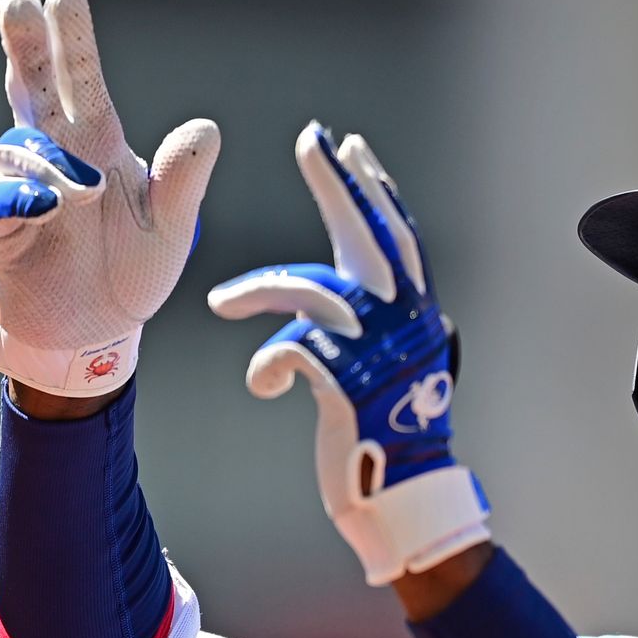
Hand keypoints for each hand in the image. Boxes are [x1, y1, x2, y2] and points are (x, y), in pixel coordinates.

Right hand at [0, 0, 217, 394]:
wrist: (98, 334)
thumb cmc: (133, 270)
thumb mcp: (172, 227)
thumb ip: (184, 179)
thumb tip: (207, 129)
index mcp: (99, 145)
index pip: (81, 80)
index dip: (70, 40)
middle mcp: (57, 157)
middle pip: (32, 89)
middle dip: (24, 47)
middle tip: (18, 4)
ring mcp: (25, 191)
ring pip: (18, 146)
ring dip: (48, 159)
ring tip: (84, 191)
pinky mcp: (3, 230)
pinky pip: (2, 202)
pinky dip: (22, 197)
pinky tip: (46, 204)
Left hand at [208, 124, 488, 585]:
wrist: (400, 497)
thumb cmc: (386, 432)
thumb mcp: (387, 365)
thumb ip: (369, 322)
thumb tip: (341, 286)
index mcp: (415, 314)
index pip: (395, 235)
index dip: (372, 190)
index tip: (348, 146)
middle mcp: (405, 323)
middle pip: (369, 237)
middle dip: (338, 185)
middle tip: (313, 140)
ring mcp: (379, 353)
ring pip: (312, 293)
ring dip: (259, 293)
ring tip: (221, 302)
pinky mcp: (347, 387)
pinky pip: (291, 353)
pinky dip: (268, 365)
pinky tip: (263, 384)